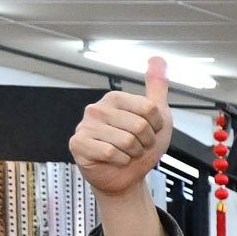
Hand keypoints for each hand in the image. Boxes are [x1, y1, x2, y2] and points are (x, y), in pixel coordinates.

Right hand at [72, 58, 169, 198]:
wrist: (126, 175)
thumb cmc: (140, 147)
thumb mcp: (158, 116)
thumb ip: (157, 88)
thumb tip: (158, 59)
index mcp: (115, 99)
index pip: (150, 109)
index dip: (157, 126)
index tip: (150, 131)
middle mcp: (97, 108)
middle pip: (139, 126)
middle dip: (145, 142)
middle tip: (136, 145)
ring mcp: (85, 125)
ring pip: (127, 141)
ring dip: (133, 153)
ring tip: (125, 152)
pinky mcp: (78, 144)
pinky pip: (111, 153)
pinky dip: (120, 161)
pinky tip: (113, 159)